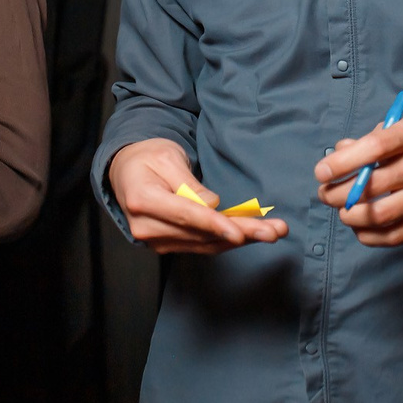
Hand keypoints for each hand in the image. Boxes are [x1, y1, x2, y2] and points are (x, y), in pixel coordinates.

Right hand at [107, 138, 287, 253]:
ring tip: (274, 231)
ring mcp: (156, 240)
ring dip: (242, 238)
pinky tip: (253, 234)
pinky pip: (202, 245)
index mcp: (143, 200)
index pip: (185, 215)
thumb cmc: (147, 158)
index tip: (240, 233)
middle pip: (202, 233)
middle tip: (275, 231)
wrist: (126, 172)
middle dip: (242, 233)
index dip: (215, 225)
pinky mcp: (168, 244)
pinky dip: (229, 240)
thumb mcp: (167, 157)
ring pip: (206, 243)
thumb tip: (212, 204)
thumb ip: (188, 183)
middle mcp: (147, 227)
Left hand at [316, 115, 402, 246]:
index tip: (321, 172)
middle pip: (372, 185)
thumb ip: (368, 140)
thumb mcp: (401, 129)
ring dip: (350, 216)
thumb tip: (336, 155)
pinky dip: (368, 235)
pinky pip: (393, 236)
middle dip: (337, 193)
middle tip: (324, 194)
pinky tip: (359, 226)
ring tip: (341, 211)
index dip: (342, 163)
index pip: (373, 147)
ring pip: (380, 215)